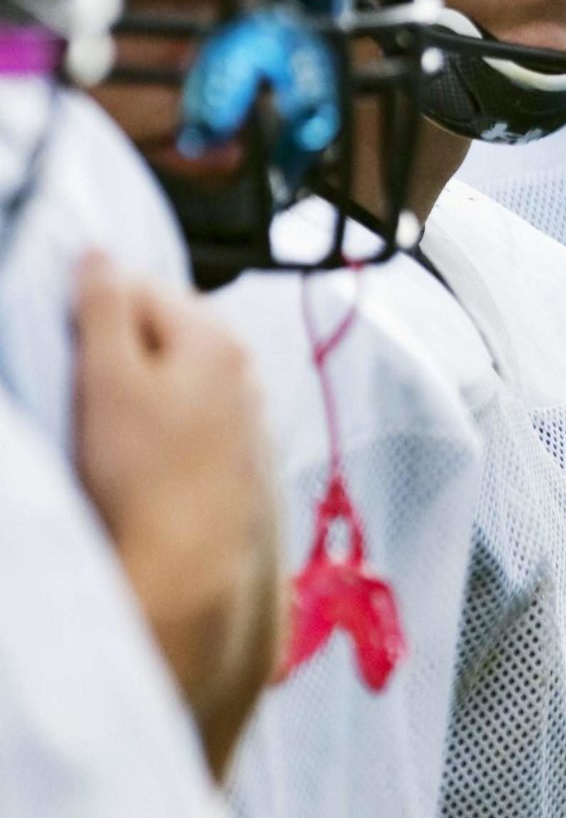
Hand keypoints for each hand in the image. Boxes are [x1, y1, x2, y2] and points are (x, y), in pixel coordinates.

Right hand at [70, 255, 282, 775]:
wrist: (190, 563)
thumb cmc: (143, 470)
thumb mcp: (108, 378)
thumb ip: (103, 308)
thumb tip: (98, 254)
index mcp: (214, 336)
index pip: (142, 287)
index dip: (93, 303)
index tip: (62, 336)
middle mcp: (245, 367)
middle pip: (168, 330)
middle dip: (123, 346)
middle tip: (83, 385)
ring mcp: (250, 412)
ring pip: (182, 376)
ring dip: (146, 386)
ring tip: (109, 426)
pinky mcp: (242, 455)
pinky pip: (196, 418)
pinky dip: (167, 424)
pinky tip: (142, 455)